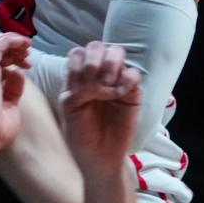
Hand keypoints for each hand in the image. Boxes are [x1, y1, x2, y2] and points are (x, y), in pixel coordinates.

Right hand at [0, 33, 30, 156]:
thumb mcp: (10, 105)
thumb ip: (13, 89)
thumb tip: (18, 73)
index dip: (11, 56)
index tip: (27, 64)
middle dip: (11, 45)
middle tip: (28, 50)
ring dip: (11, 40)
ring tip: (26, 44)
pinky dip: (10, 41)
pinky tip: (22, 43)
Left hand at [61, 42, 141, 175]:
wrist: (98, 156)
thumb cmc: (80, 133)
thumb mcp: (69, 108)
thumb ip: (76, 86)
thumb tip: (94, 75)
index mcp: (77, 76)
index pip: (78, 52)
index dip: (78, 64)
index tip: (78, 87)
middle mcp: (96, 73)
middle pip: (96, 46)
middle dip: (94, 61)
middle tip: (94, 86)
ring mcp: (115, 80)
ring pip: (116, 52)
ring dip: (110, 65)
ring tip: (107, 88)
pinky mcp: (132, 92)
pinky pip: (134, 73)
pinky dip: (127, 79)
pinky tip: (120, 94)